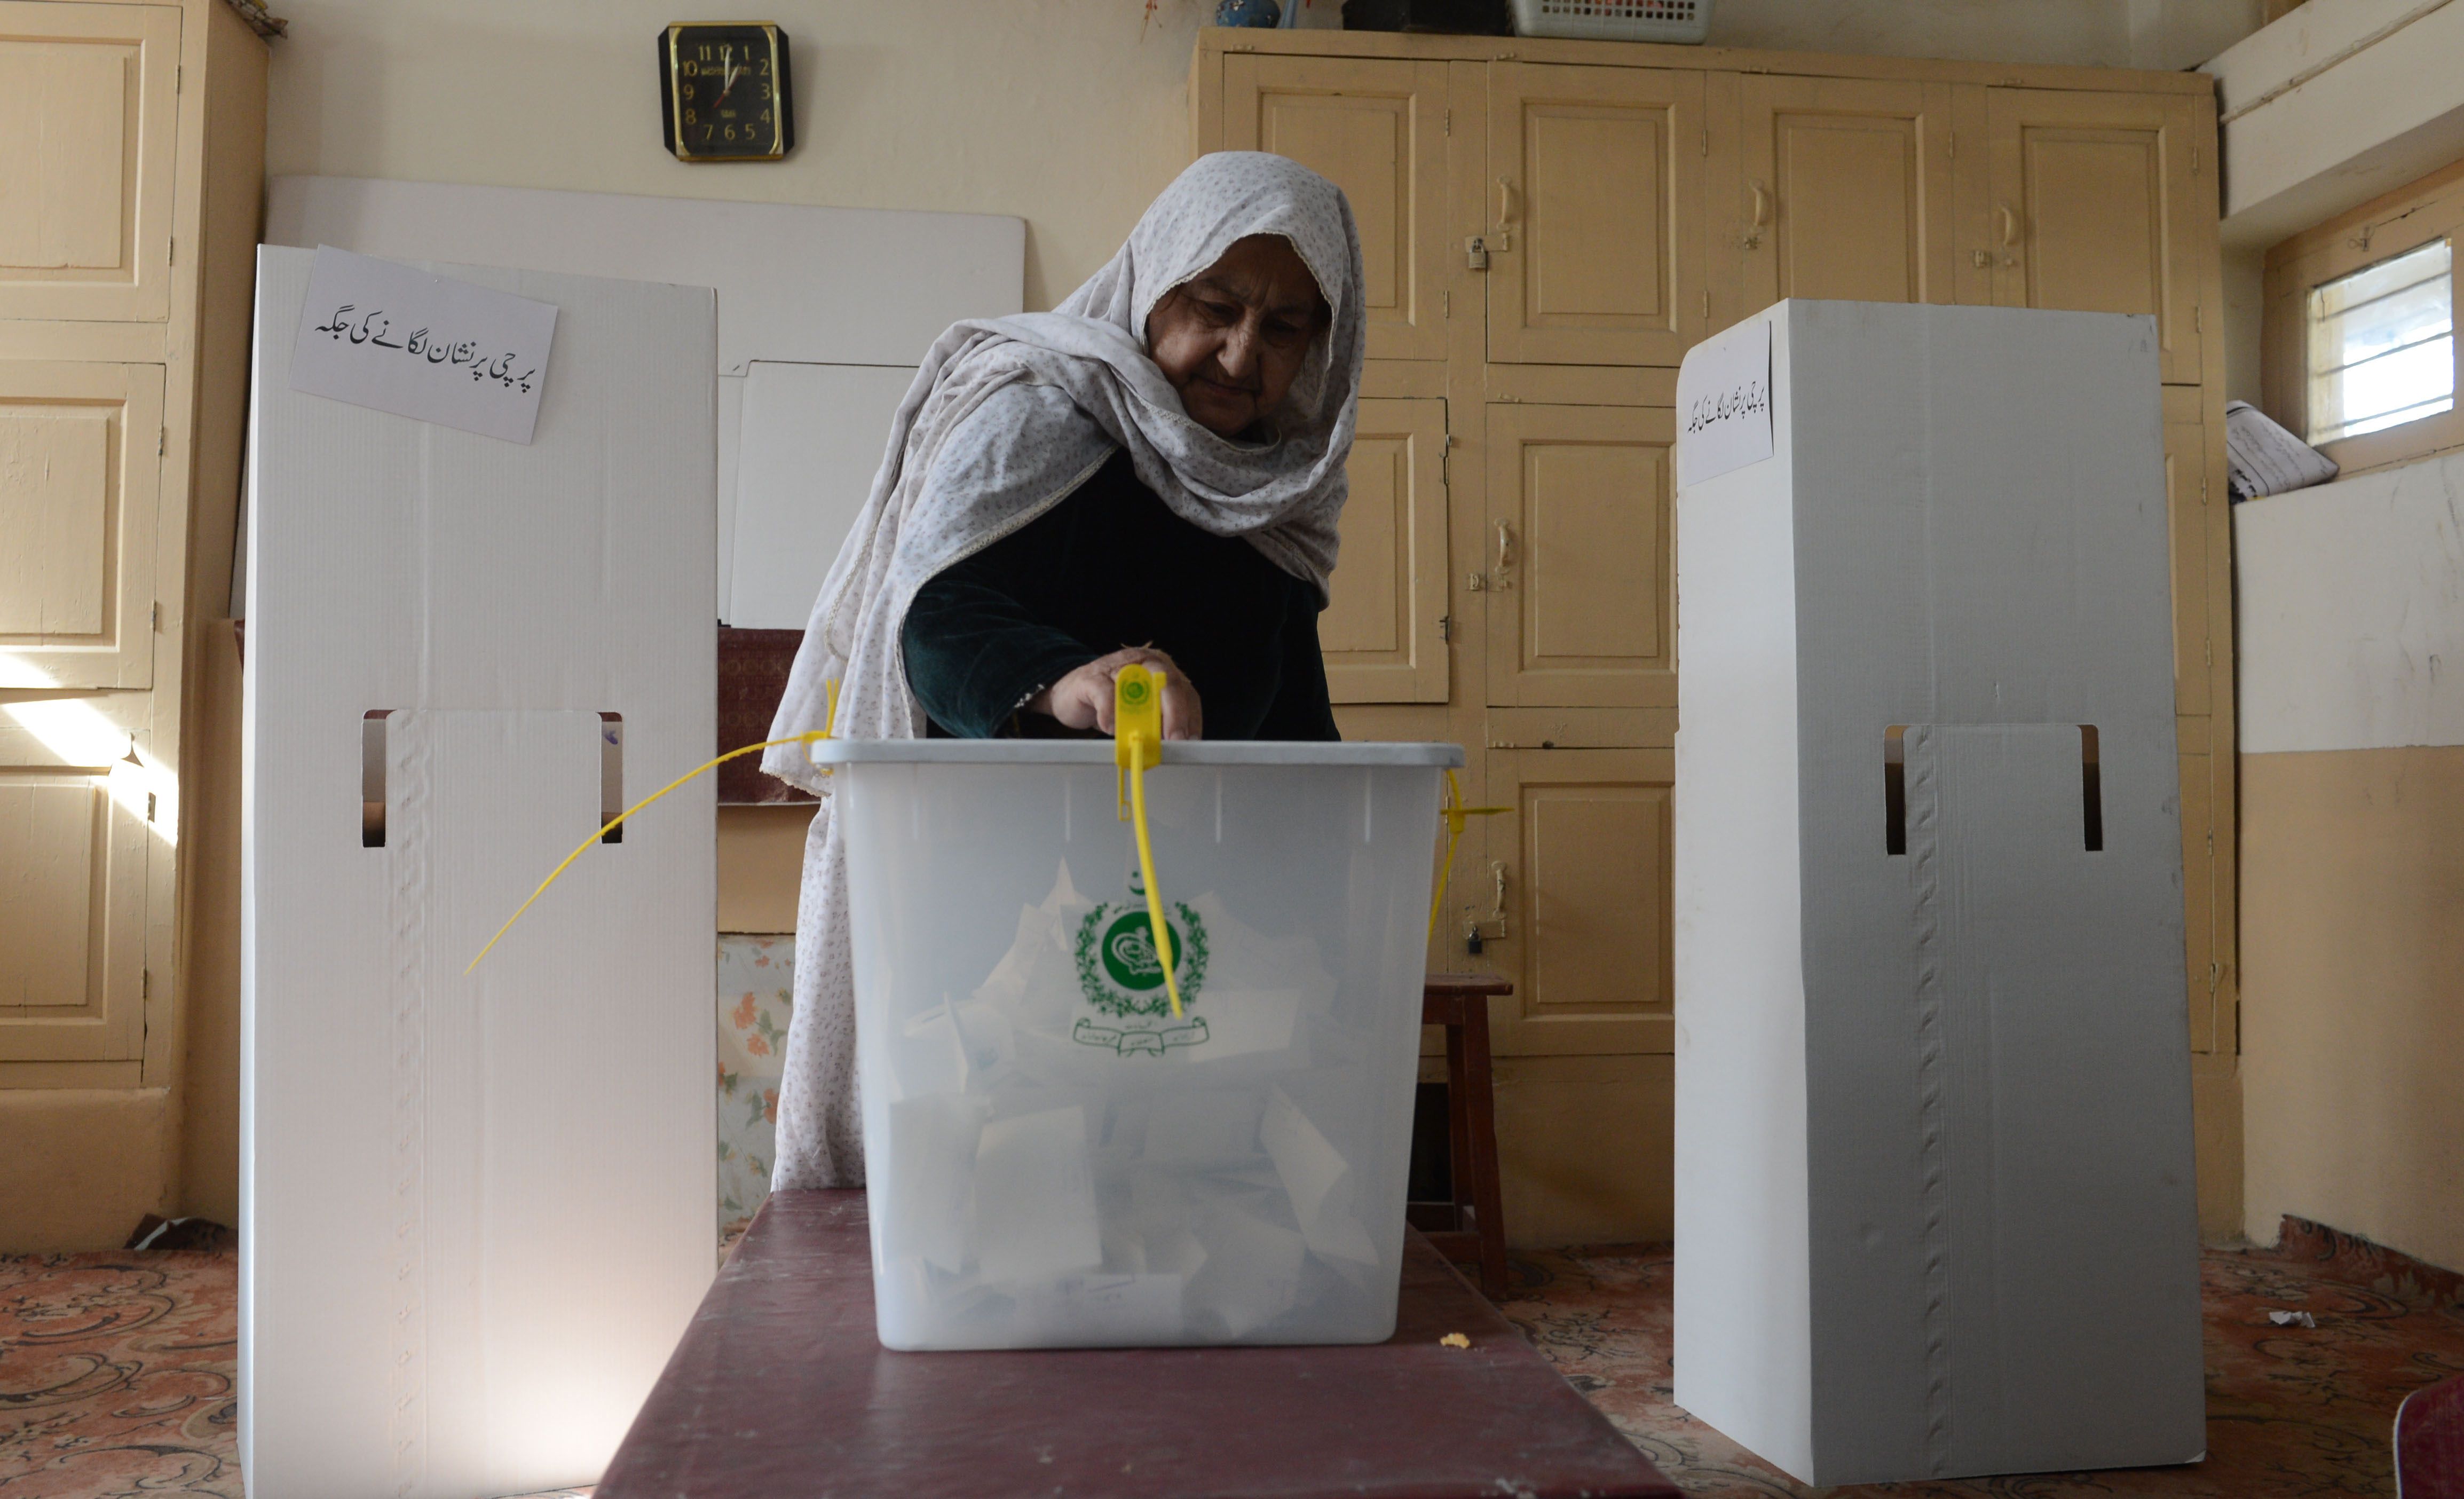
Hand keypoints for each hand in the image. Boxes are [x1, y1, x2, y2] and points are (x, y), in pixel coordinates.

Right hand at [1029, 647, 1202, 739]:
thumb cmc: (1111, 702)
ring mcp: (1116, 666)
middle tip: (1175, 739)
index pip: (1184, 691)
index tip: (1190, 740)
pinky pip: (1105, 694)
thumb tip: (1176, 744)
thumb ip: (1158, 721)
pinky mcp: (1092, 677)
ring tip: (1147, 738)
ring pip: (1138, 686)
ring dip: (1145, 716)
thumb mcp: (1140, 711)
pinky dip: (1110, 713)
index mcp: (1160, 669)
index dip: (1190, 716)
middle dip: (1175, 714)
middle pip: (1168, 682)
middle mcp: (1142, 662)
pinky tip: (1111, 728)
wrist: (1071, 693)